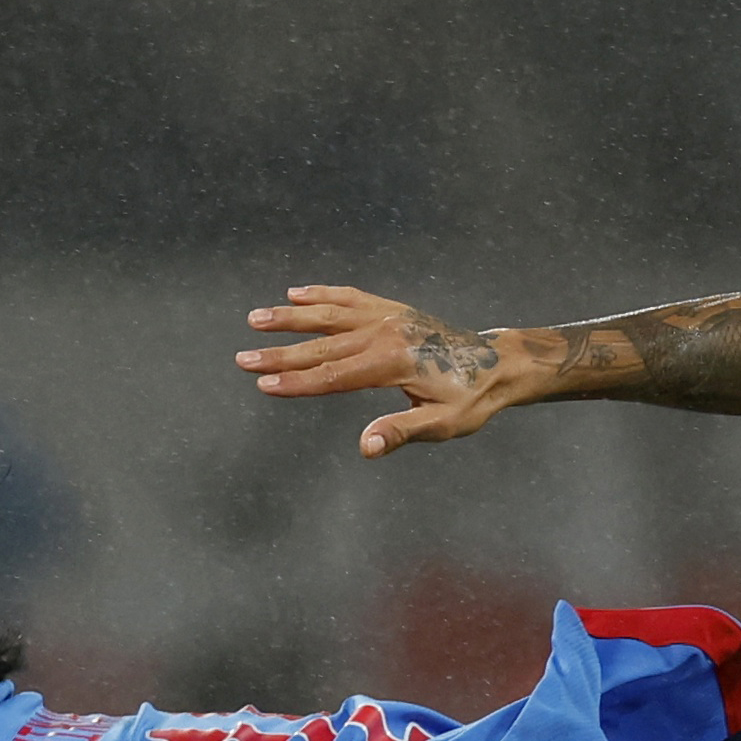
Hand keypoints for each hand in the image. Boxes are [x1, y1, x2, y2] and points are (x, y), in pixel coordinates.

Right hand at [236, 285, 523, 458]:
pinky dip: (323, 294)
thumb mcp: (443, 424)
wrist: (498, 364)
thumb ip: (402, 431)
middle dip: (281, 353)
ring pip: (331, 314)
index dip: (298, 382)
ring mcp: (388, 316)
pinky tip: (297, 294)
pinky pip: (352, 298)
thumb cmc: (471, 399)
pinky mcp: (392, 310)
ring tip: (256, 318)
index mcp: (393, 362)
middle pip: (323, 345)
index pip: (335, 375)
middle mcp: (386, 333)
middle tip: (242, 357)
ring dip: (291, 316)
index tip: (264, 384)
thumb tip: (366, 446)